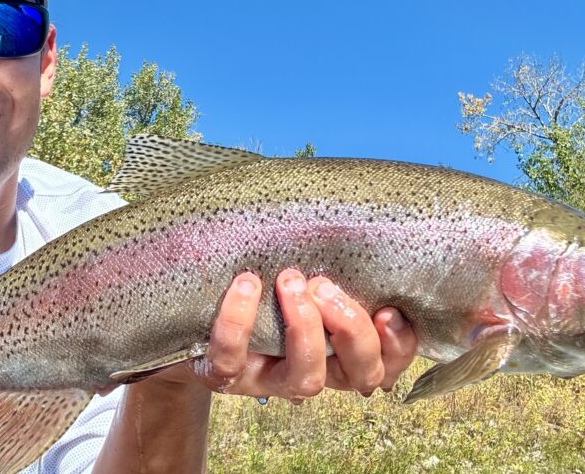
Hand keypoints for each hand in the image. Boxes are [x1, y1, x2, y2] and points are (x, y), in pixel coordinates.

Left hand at [165, 269, 416, 401]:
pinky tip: (246, 284)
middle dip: (352, 329)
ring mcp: (268, 379)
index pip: (387, 361)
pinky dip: (238, 321)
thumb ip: (328, 254)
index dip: (397, 344)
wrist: (186, 314)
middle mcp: (311, 371)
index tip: (388, 309)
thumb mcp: (298, 269)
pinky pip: (231, 359)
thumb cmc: (257, 283)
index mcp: (338, 351)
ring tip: (290, 281)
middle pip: (360, 375)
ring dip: (304, 328)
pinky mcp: (223, 376)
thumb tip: (354, 204)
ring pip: (306, 381)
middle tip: (325, 286)